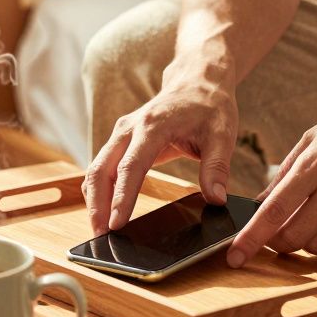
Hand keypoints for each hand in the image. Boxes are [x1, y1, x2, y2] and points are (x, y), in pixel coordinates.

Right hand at [84, 63, 238, 233]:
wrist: (197, 80)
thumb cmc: (210, 106)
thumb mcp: (223, 135)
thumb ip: (217, 168)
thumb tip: (216, 199)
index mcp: (153, 125)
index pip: (131, 166)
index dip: (122, 197)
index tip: (116, 224)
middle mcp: (130, 128)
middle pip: (102, 169)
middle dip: (97, 205)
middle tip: (100, 237)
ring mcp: (121, 133)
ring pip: (96, 169)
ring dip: (94, 200)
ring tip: (99, 231)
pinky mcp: (121, 140)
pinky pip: (102, 166)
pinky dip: (98, 189)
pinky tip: (103, 211)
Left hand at [227, 89, 316, 266]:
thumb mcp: (315, 137)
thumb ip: (286, 173)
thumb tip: (261, 206)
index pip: (275, 212)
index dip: (251, 238)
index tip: (233, 256)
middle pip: (294, 239)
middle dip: (277, 242)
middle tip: (276, 232)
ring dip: (307, 238)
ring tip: (315, 215)